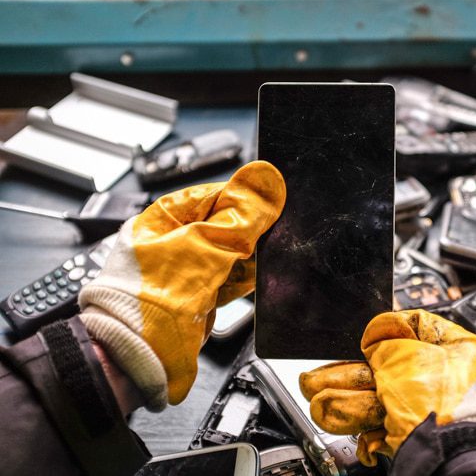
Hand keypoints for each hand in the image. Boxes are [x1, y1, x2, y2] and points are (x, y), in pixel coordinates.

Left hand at [79, 161, 285, 409]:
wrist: (138, 358)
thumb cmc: (149, 302)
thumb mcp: (204, 248)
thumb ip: (241, 216)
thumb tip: (267, 180)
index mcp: (163, 218)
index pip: (216, 195)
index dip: (246, 199)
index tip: (273, 205)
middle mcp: (174, 242)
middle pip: (226, 225)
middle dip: (251, 232)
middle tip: (270, 235)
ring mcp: (187, 271)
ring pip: (232, 254)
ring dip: (251, 258)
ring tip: (264, 260)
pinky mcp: (199, 297)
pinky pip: (231, 279)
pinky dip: (247, 279)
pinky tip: (260, 278)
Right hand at [299, 309, 475, 465]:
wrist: (450, 458)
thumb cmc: (444, 405)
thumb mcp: (406, 357)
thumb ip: (385, 343)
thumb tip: (374, 344)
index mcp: (461, 353)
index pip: (420, 329)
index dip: (389, 331)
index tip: (367, 338)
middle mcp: (449, 381)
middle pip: (391, 369)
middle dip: (350, 373)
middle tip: (321, 375)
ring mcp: (432, 412)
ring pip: (381, 400)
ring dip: (344, 397)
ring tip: (314, 396)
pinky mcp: (417, 438)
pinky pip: (382, 426)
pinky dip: (358, 424)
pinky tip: (332, 418)